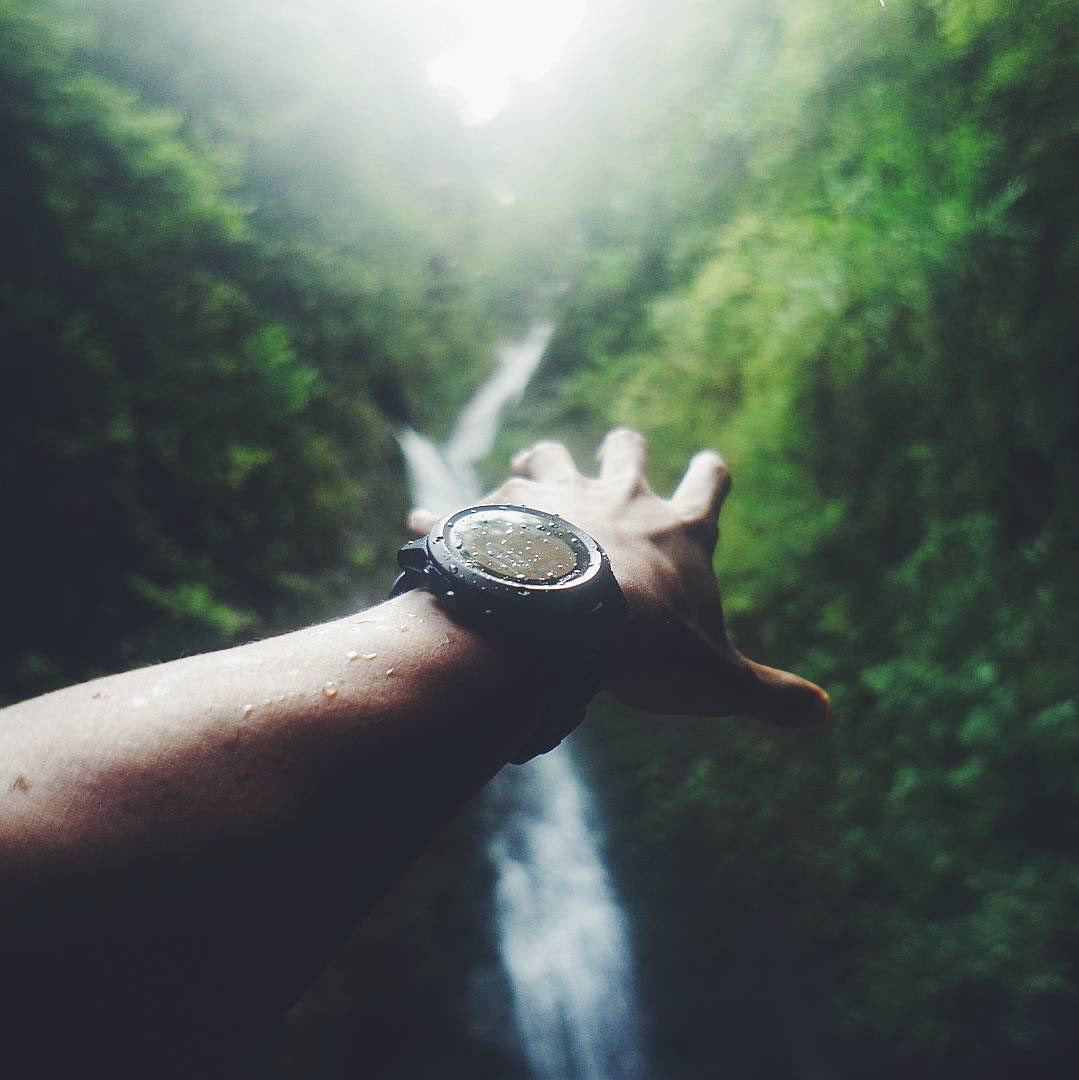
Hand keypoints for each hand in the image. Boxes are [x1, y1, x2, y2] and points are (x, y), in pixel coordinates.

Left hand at [408, 428, 828, 727]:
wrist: (568, 615)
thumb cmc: (649, 644)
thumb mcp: (716, 678)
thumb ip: (767, 695)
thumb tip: (824, 716)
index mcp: (679, 530)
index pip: (709, 482)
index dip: (710, 473)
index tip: (709, 466)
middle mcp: (623, 498)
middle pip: (628, 449)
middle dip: (623, 451)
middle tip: (617, 458)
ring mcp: (563, 495)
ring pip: (553, 453)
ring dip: (543, 462)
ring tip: (530, 473)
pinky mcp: (508, 507)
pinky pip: (473, 503)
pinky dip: (454, 515)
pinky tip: (428, 524)